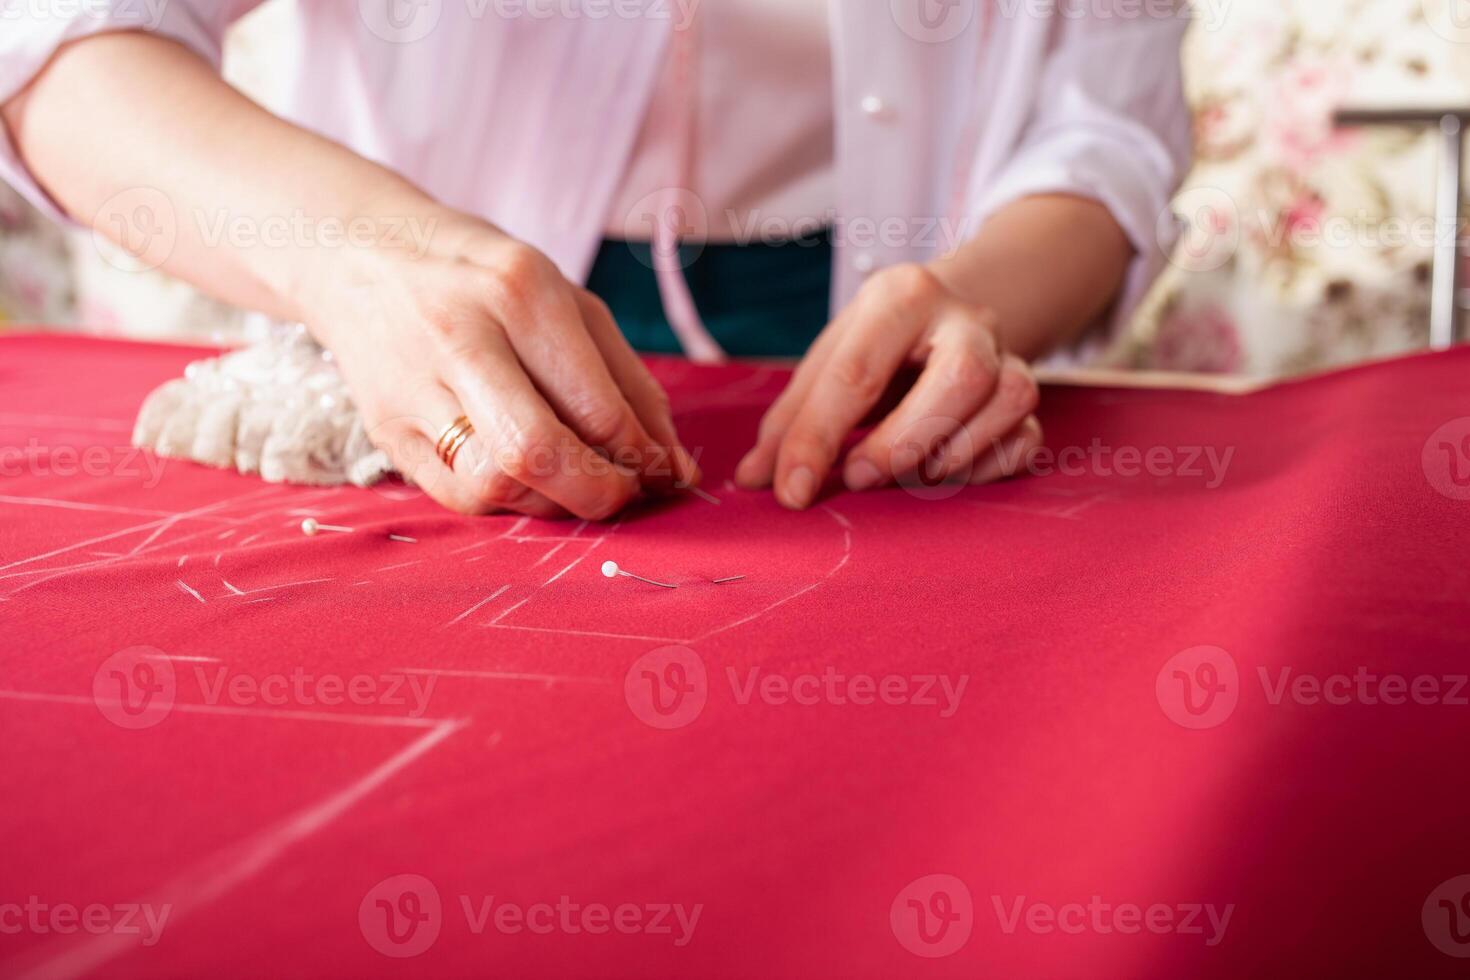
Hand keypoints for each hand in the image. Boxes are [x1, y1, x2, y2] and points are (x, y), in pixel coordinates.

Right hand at [306, 213, 698, 518]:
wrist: (359, 255)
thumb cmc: (485, 279)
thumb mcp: (567, 300)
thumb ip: (627, 382)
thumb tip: (672, 465)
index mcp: (519, 292)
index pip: (594, 404)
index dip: (640, 455)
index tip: (659, 468)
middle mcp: (460, 337)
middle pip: (538, 452)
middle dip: (599, 493)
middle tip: (624, 494)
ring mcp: (413, 388)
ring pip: (496, 484)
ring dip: (553, 503)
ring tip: (572, 482)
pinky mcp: (386, 431)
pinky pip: (459, 496)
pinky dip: (508, 503)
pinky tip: (525, 480)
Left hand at [735, 263, 1042, 508]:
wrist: (950, 311)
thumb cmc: (877, 345)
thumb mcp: (829, 361)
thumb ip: (790, 419)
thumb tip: (754, 480)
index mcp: (901, 296)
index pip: (857, 371)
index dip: (817, 439)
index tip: (791, 491)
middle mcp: (964, 318)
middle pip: (959, 378)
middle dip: (902, 443)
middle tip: (859, 477)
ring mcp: (1007, 353)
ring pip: (1007, 402)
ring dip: (951, 455)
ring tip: (907, 474)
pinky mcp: (1031, 393)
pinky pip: (1027, 439)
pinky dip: (986, 467)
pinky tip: (947, 470)